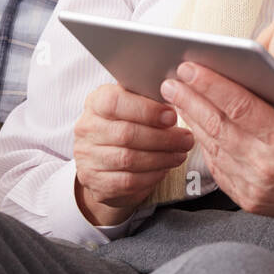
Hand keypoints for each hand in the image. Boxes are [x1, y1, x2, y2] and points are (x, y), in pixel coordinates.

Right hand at [72, 82, 193, 227]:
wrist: (104, 159)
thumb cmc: (127, 123)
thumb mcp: (134, 104)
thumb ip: (149, 98)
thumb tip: (179, 92)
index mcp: (96, 102)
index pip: (114, 102)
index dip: (146, 110)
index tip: (172, 116)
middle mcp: (86, 128)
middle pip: (126, 133)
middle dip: (163, 138)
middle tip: (186, 139)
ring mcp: (86, 157)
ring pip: (128, 159)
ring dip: (161, 158)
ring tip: (180, 154)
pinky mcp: (94, 181)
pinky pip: (127, 181)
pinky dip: (151, 176)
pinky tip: (164, 169)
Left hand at [160, 61, 273, 221]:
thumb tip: (245, 75)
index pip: (239, 106)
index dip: (210, 85)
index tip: (189, 68)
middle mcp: (267, 167)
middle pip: (218, 126)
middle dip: (190, 100)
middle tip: (171, 81)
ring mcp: (256, 187)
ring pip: (213, 147)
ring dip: (193, 121)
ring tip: (179, 99)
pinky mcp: (249, 200)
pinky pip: (219, 168)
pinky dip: (207, 145)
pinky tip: (199, 127)